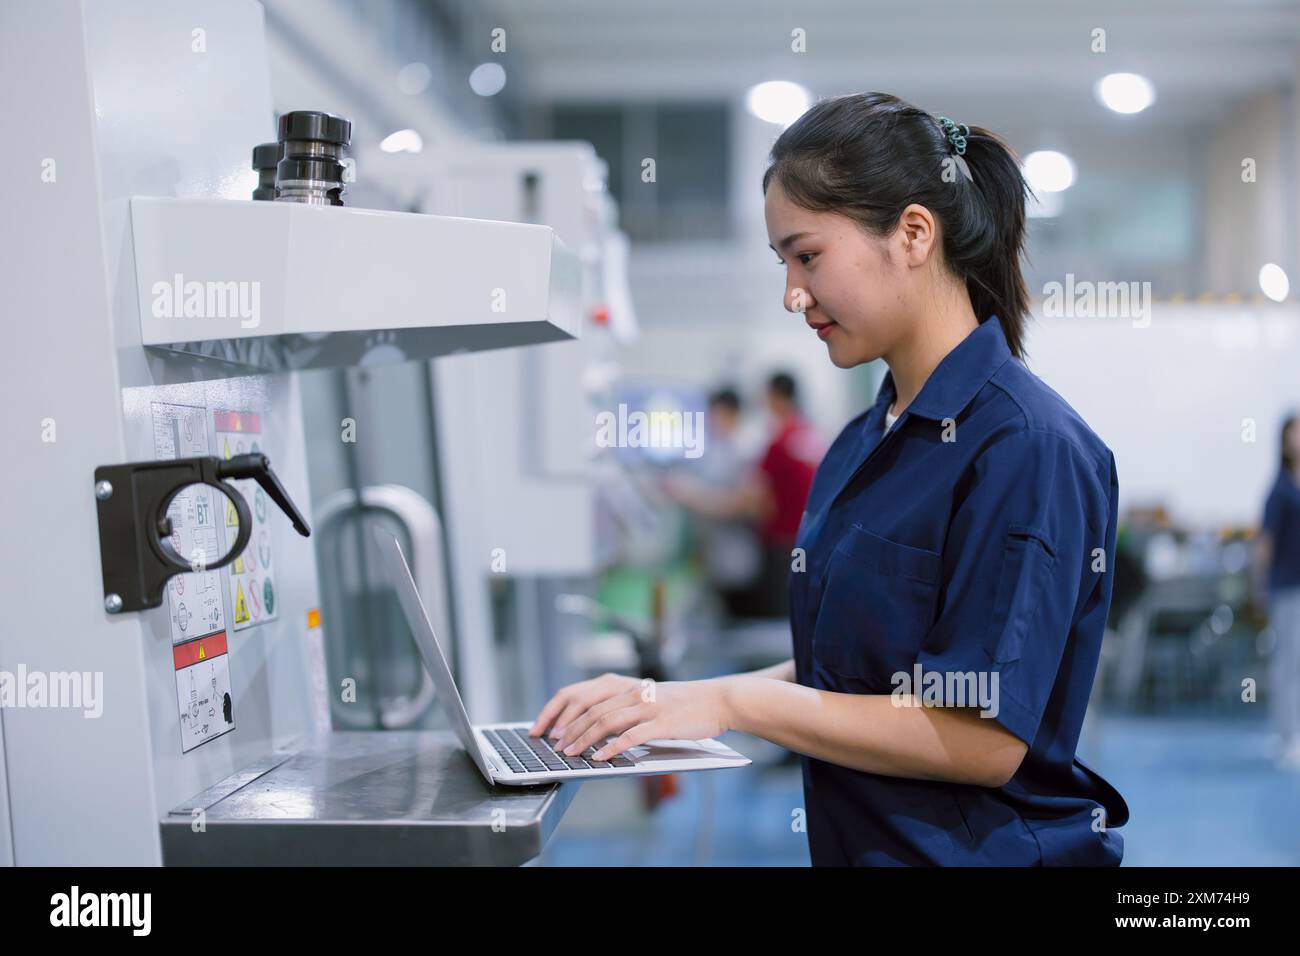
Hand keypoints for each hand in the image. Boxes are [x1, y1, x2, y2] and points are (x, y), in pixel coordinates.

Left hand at [529, 673, 732, 760]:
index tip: (539, 728)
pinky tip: (600, 758)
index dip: (554, 710)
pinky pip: (632, 735)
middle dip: (565, 728)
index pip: (577, 693)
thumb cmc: (678, 703)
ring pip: (606, 720)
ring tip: (569, 754)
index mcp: (622, 684)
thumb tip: (584, 727)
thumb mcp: (643, 697)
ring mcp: (646, 705)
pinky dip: (613, 747)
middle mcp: (631, 690)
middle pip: (587, 707)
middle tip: (551, 746)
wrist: (715, 700)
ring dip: (583, 738)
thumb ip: (617, 707)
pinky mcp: (661, 722)